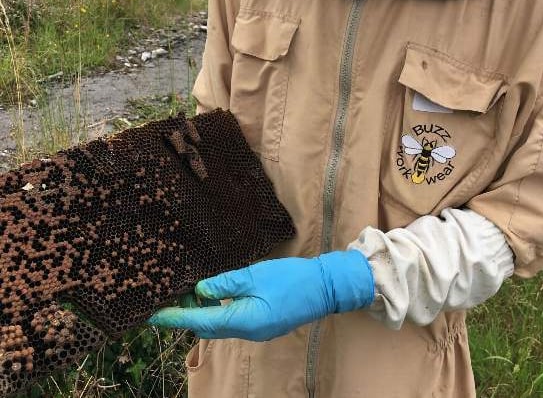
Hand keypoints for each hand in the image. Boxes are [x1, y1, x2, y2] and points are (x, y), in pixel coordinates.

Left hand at [148, 250, 373, 340]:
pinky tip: (215, 293)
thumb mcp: (254, 275)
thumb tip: (200, 289)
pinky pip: (233, 320)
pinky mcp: (263, 323)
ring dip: (203, 310)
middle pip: (207, 326)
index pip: (199, 321)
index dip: (174, 317)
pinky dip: (219, 309)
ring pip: (220, 324)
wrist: (325, 288)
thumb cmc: (290, 279)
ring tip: (190, 290)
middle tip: (172, 292)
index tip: (151, 315)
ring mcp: (256, 330)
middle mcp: (246, 332)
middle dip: (186, 313)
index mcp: (242, 321)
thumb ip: (225, 283)